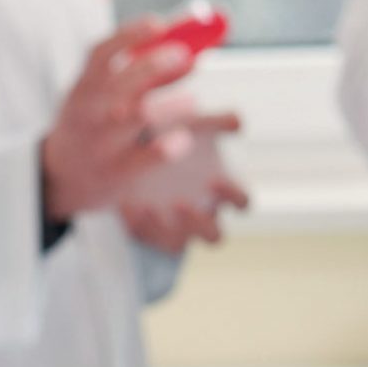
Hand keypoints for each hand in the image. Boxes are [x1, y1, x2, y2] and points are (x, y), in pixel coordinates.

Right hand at [42, 18, 200, 219]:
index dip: (130, 35)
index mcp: (85, 86)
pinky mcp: (116, 171)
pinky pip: (145, 158)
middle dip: (154, 66)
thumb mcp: (104, 95)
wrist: (60, 176)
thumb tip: (190, 55)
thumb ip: (145, 74)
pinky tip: (184, 139)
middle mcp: (90, 111)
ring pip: (137, 117)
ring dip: (168, 106)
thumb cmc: (93, 124)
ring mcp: (102, 141)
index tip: (158, 23)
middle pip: (122, 82)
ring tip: (192, 101)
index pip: (101, 53)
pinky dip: (167, 147)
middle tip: (185, 56)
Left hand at [117, 90, 249, 252]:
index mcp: (218, 189)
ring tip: (149, 208)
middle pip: (214, 236)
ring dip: (165, 232)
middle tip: (179, 203)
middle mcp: (198, 213)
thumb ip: (215, 121)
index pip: (241, 204)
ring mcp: (169, 224)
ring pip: (177, 245)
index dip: (233, 199)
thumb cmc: (171, 129)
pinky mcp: (141, 226)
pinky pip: (143, 237)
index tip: (214, 182)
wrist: (130, 138)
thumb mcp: (192, 121)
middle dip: (199, 224)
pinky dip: (136, 223)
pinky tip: (126, 202)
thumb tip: (238, 122)